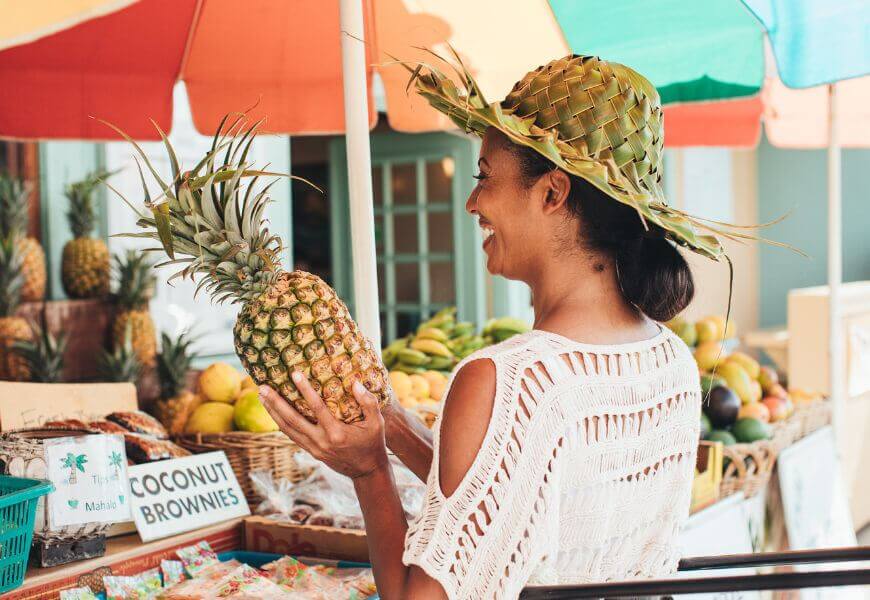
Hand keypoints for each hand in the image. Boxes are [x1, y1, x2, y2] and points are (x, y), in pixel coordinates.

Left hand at [258, 374, 388, 479]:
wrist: (367, 471)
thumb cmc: (373, 443)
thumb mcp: (377, 423)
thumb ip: (368, 402)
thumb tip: (355, 383)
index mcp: (336, 433)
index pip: (317, 408)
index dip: (305, 390)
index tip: (294, 374)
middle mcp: (321, 441)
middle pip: (293, 419)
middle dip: (276, 403)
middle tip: (262, 387)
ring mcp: (314, 448)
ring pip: (288, 429)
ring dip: (273, 412)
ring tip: (261, 396)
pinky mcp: (311, 452)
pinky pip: (292, 436)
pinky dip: (280, 423)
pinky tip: (273, 412)